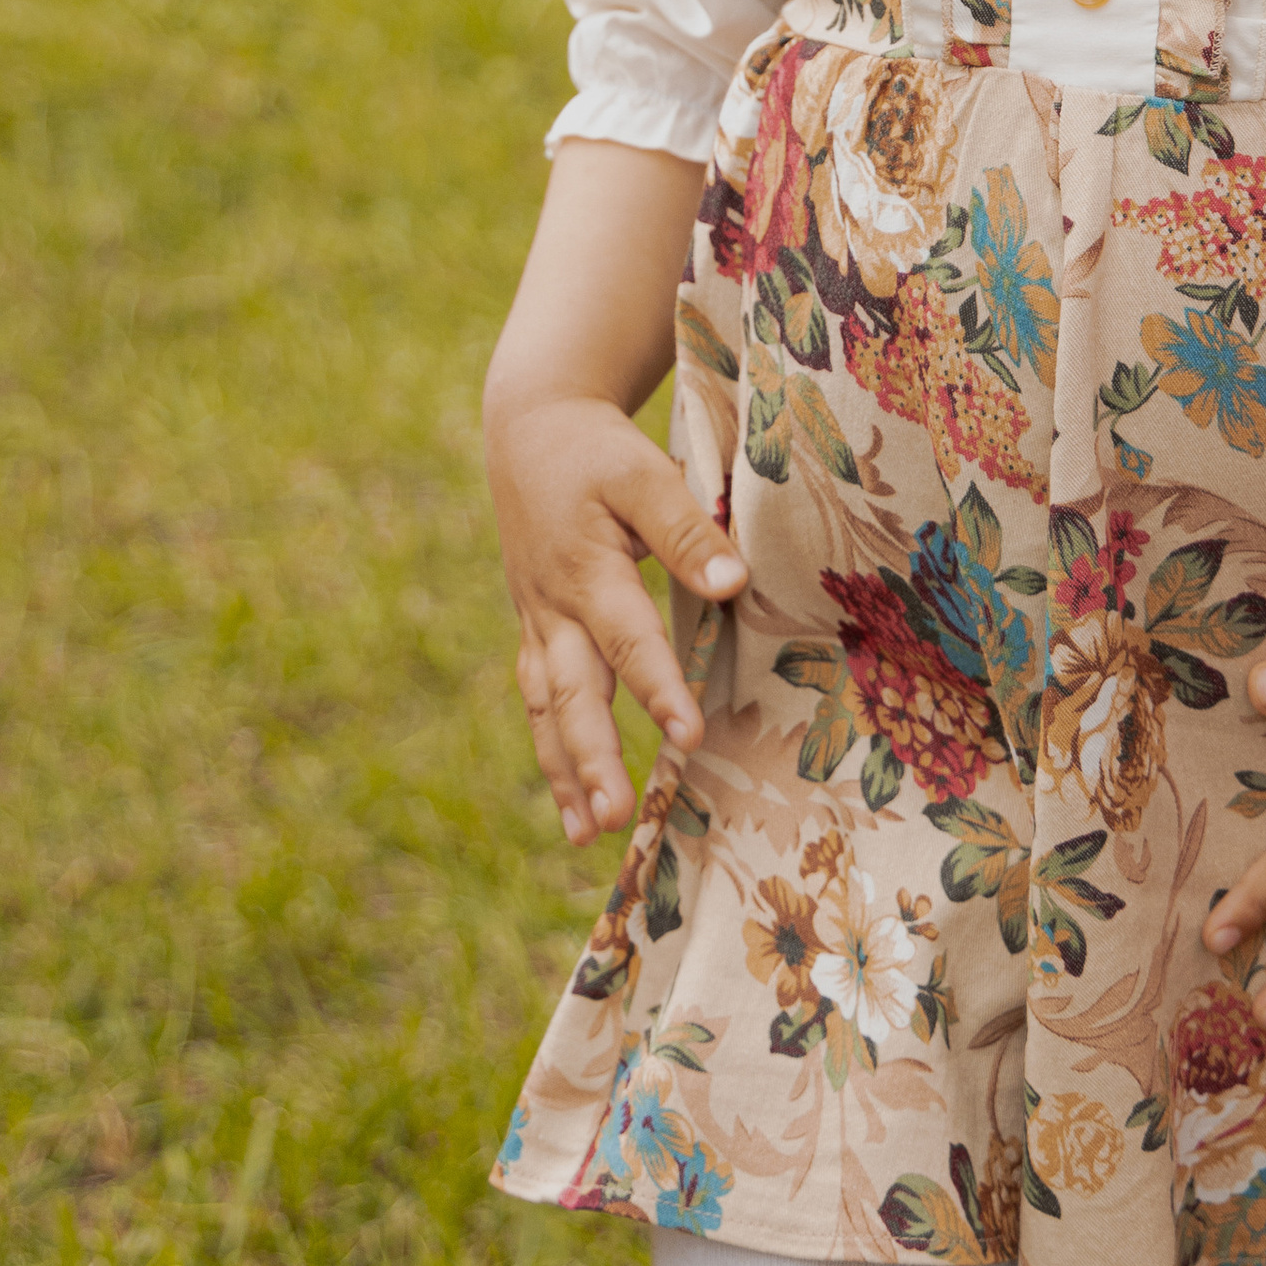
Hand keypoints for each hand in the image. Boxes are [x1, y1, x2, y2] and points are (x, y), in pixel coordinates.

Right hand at [485, 389, 746, 844]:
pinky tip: (570, 802)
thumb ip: (686, 529)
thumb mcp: (640, 472)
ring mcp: (538, 624)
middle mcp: (555, 609)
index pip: (629, 639)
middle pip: (574, 695)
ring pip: (548, 709)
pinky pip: (538, 700)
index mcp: (587, 569)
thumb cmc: (595, 451)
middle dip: (594, 760)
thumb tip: (736, 585)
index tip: (688, 738)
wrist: (529, 431)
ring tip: (587, 835)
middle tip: (616, 818)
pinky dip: (551, 752)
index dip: (658, 689)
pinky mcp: (535, 630)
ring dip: (566, 773)